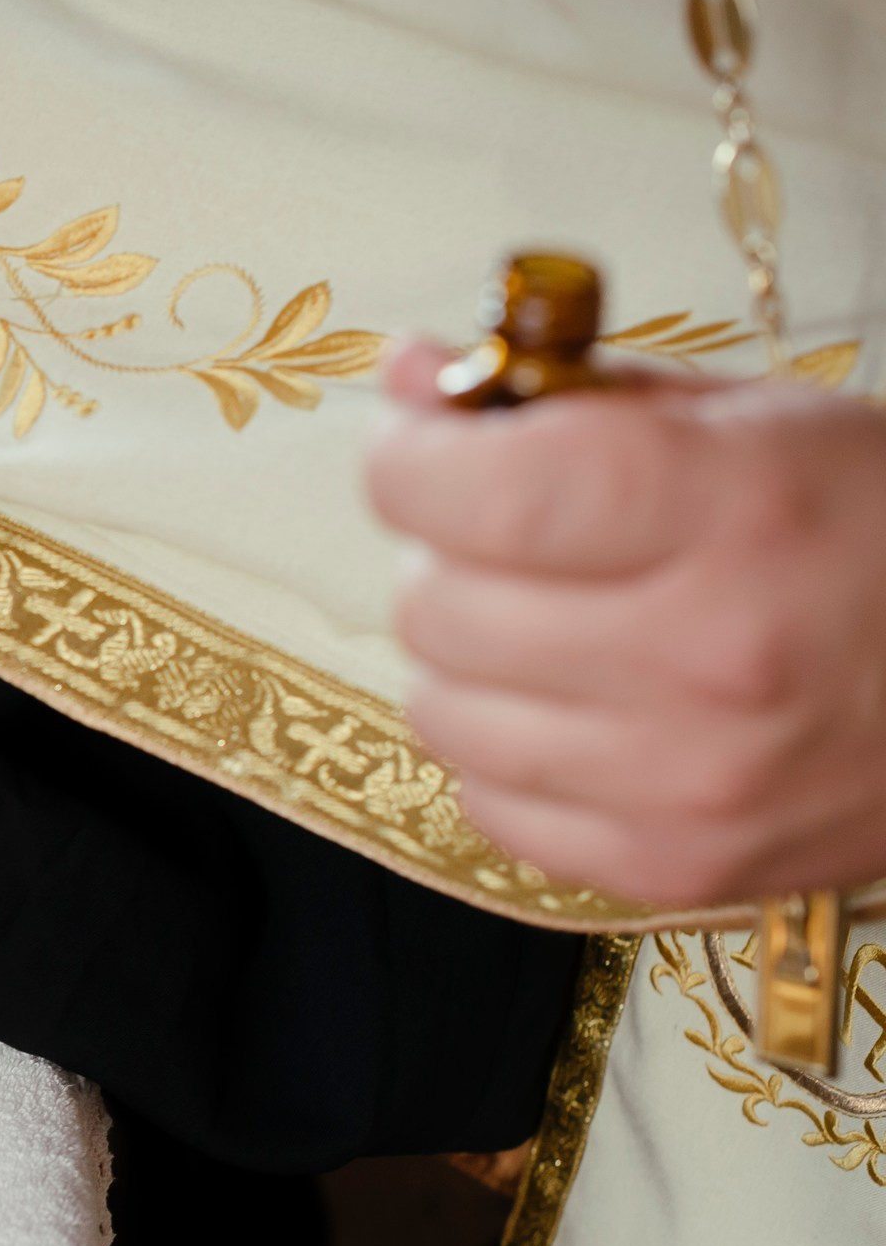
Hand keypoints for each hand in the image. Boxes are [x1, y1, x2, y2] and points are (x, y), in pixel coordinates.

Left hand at [370, 340, 885, 902]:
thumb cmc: (872, 521)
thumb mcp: (748, 419)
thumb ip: (565, 397)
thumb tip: (406, 378)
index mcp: (730, 510)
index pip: (482, 496)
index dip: (412, 460)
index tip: (418, 440)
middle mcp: (708, 656)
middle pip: (440, 608)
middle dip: (445, 553)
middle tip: (500, 534)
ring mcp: (691, 780)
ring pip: (444, 712)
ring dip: (465, 656)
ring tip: (539, 620)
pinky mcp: (677, 867)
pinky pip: (492, 807)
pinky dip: (506, 753)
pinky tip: (574, 709)